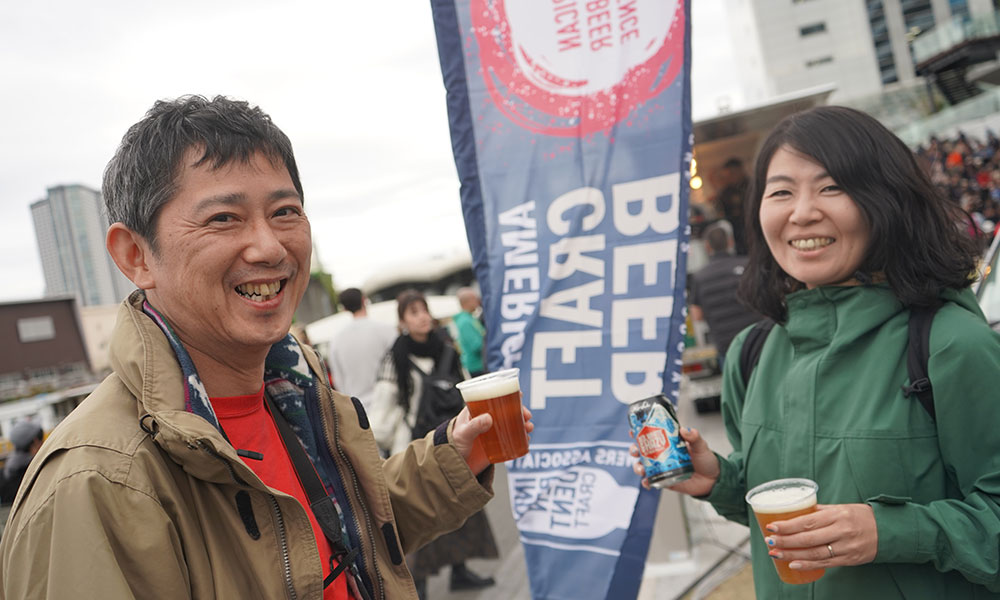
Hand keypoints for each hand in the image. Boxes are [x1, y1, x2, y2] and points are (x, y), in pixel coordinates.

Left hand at [452, 402, 533, 474]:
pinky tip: (527, 439)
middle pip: (507, 411)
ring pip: (512, 424)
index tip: (519, 394)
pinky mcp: (497, 445)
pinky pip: (512, 439)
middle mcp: (486, 419)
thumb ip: (474, 426)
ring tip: (529, 428)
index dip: (507, 394)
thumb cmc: (453, 446)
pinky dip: (521, 438)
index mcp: (476, 411)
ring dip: (523, 424)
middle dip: (520, 411)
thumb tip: (489, 418)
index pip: (493, 398)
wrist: (453, 467)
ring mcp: (493, 432)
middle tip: (527, 416)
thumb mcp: (463, 434)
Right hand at [630, 426, 719, 495]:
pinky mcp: (665, 480)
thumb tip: (684, 430)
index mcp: (669, 442)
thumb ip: (694, 437)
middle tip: (634, 450)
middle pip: (642, 450)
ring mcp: (662, 467)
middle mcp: (663, 454)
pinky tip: (647, 482)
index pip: (651, 434)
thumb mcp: (701, 445)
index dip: (639, 431)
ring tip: (640, 468)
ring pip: (644, 466)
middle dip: (634, 450)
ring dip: (637, 466)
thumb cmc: (706, 460)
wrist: (714, 480)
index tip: (633, 430)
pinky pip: (652, 481)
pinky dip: (647, 482)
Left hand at [763, 503, 877, 569]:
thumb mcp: (841, 508)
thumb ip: (820, 511)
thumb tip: (796, 510)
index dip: (788, 525)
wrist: (888, 531)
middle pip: (808, 538)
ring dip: (792, 554)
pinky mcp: (849, 559)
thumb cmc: (860, 516)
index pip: (807, 521)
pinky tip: (793, 564)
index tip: (771, 526)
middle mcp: (841, 531)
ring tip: (775, 553)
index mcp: (837, 515)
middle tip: (769, 541)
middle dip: (786, 541)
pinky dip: (807, 565)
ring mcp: (845, 547)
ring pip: (814, 553)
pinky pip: (825, 563)